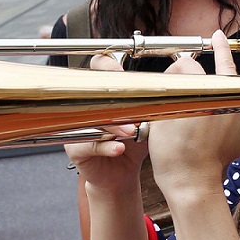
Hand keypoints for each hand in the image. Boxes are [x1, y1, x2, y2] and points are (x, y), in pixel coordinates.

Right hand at [65, 51, 146, 190]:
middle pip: (91, 94)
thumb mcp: (144, 119)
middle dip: (113, 99)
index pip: (98, 71)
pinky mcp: (75, 149)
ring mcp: (77, 128)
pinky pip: (88, 145)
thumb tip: (165, 88)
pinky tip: (119, 149)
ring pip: (91, 121)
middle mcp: (86, 109)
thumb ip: (148, 103)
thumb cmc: (134, 143)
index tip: (122, 71)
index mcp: (103, 95)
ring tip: (131, 132)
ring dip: (113, 126)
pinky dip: (106, 147)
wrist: (122, 173)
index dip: (107, 66)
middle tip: (131, 106)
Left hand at [145, 33, 239, 203]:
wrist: (190, 176)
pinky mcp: (164, 104)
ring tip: (171, 105)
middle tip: (182, 96)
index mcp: (227, 95)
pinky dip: (156, 97)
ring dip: (169, 84)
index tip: (218, 35)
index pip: (225, 63)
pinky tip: (160, 113)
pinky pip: (156, 91)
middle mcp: (207, 91)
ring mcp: (184, 96)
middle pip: (188, 66)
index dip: (221, 47)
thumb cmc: (215, 160)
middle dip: (183, 76)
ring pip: (170, 75)